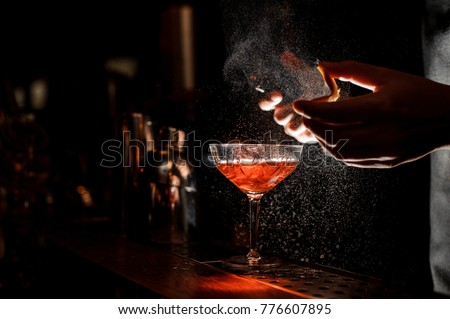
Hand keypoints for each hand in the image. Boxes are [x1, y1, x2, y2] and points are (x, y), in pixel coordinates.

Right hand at [258, 52, 338, 143]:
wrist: (337, 99)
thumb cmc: (319, 85)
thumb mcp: (308, 73)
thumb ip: (296, 65)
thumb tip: (285, 55)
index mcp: (282, 102)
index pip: (265, 104)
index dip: (268, 101)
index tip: (278, 94)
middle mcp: (287, 115)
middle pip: (278, 118)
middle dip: (285, 112)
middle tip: (296, 106)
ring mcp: (296, 127)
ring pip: (289, 129)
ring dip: (297, 122)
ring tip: (308, 115)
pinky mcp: (307, 136)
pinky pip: (304, 137)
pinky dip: (309, 131)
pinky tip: (318, 122)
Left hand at [294, 60, 449, 167]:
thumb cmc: (419, 94)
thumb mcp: (387, 76)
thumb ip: (353, 71)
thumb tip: (324, 66)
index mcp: (382, 109)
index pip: (335, 113)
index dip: (311, 109)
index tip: (298, 104)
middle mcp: (382, 134)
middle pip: (333, 135)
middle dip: (312, 126)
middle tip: (305, 116)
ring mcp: (384, 152)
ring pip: (339, 152)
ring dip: (322, 141)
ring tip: (316, 128)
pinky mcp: (386, 162)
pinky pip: (351, 160)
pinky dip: (336, 150)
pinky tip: (333, 139)